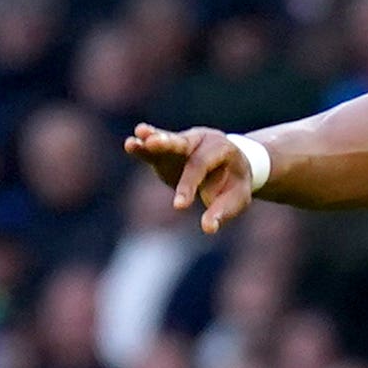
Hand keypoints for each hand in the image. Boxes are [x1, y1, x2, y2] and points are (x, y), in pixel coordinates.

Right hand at [125, 124, 260, 233]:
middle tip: (152, 143)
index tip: (178, 206)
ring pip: (166, 140)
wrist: (231, 167)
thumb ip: (223, 212)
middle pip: (181, 142)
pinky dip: (142, 147)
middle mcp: (200, 140)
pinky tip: (130, 143)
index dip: (188, 185)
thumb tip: (208, 228)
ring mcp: (183, 143)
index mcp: (221, 149)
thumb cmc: (234, 183)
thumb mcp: (237, 198)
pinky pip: (154, 148)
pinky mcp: (168, 152)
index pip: (200, 165)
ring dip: (149, 139)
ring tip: (133, 141)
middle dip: (166, 143)